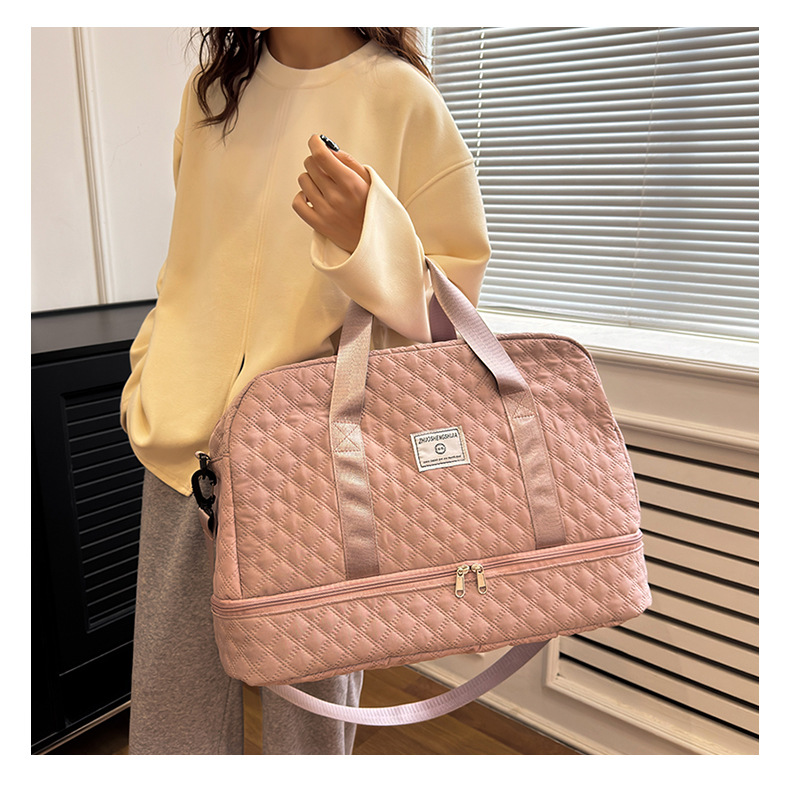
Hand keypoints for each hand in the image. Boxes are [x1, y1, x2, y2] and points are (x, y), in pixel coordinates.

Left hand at [292, 134, 371, 252]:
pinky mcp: (318, 224)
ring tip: (323, 185)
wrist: (373, 240)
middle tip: (325, 168)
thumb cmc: (371, 208)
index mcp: (351, 183)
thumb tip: (327, 148)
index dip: (315, 143)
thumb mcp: (368, 181)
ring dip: (310, 178)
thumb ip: (348, 162)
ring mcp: (325, 211)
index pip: (322, 156)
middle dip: (316, 161)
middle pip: (310, 164)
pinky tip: (312, 196)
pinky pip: (297, 202)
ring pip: (303, 180)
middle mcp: (336, 197)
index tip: (315, 140)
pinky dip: (302, 196)